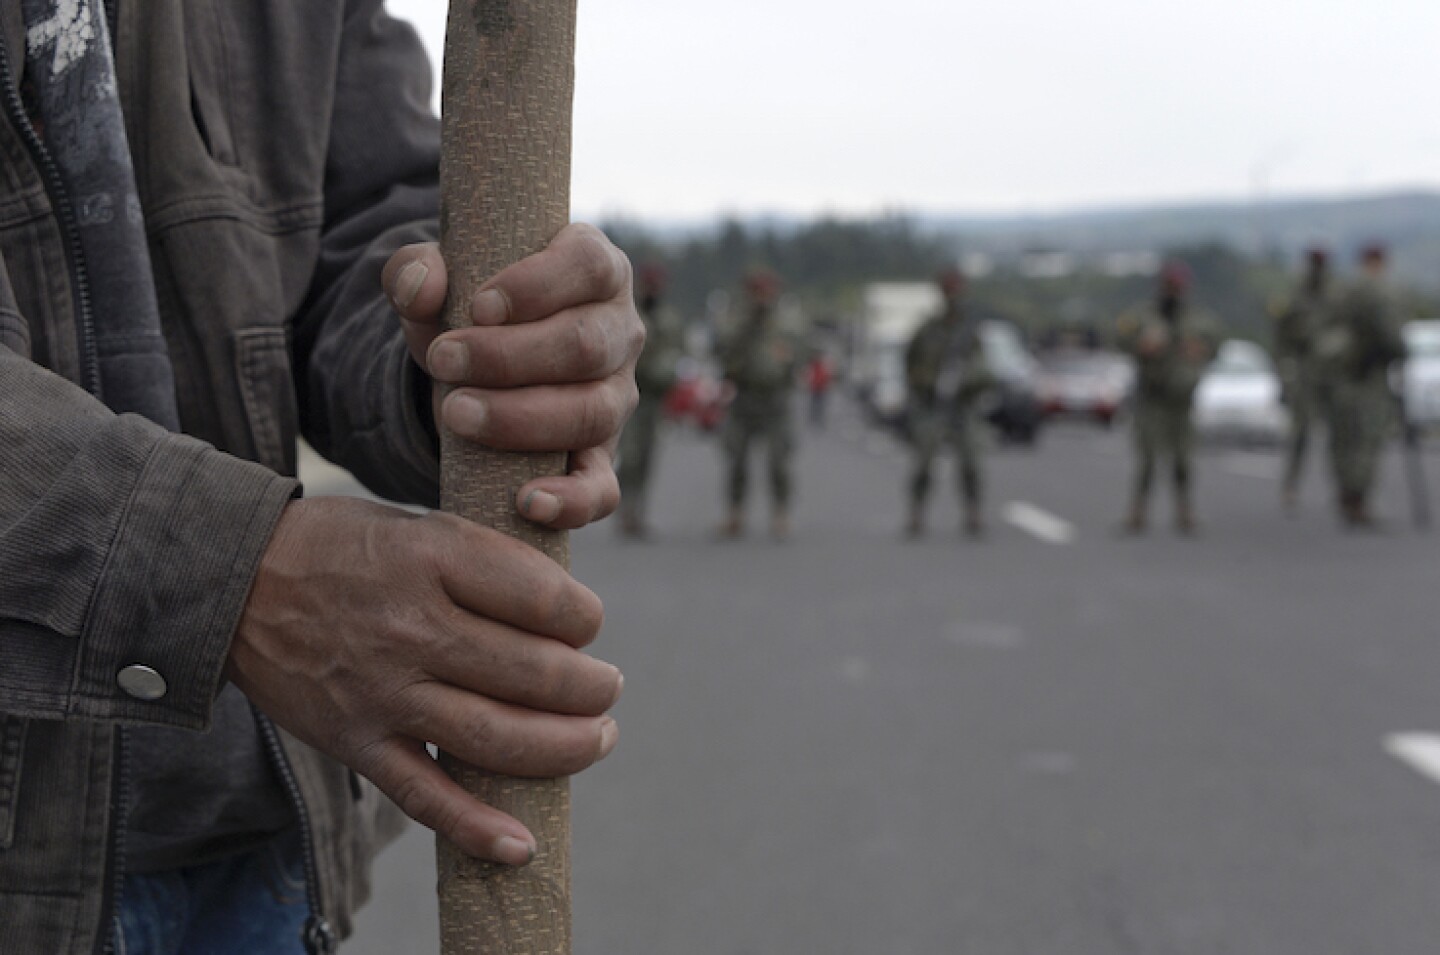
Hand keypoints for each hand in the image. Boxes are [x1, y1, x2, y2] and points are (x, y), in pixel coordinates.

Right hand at [228, 497, 623, 865]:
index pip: (544, 599)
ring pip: (498, 738)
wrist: (234, 581)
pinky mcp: (356, 741)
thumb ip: (489, 563)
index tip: (587, 623)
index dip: (584, 617)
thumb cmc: (345, 547)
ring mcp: (383, 692)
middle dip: (592, 688)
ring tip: (598, 738)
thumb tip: (568, 615)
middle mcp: (412, 628)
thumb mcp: (420, 523)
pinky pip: (424, 796)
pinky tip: (521, 846)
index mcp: (433, 558)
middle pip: (535, 674)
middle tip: (607, 688)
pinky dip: (476, 828)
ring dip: (566, 748)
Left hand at [382, 224, 643, 529]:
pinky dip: (571, 501)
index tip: (477, 306)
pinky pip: (603, 489)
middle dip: (509, 358)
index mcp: (596, 271)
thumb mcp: (439, 286)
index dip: (538, 287)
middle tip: (444, 362)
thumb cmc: (470, 315)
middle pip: (587, 345)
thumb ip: (416, 273)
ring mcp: (617, 398)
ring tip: (455, 414)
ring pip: (592, 413)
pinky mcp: (602, 457)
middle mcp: (619, 333)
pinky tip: (527, 503)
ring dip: (520, 419)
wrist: (478, 372)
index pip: (590, 267)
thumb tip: (420, 286)